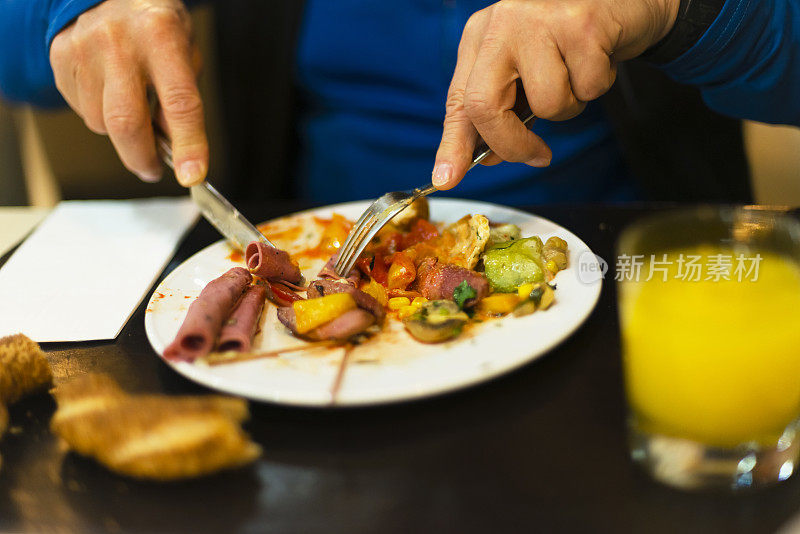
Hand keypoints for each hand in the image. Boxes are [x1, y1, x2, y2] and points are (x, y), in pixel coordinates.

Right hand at [50, 0, 206, 185]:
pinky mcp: (61, 59)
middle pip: (126, 123)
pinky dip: (100, 114)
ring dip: (121, 132)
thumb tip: (177, 150)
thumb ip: (182, 100)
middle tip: (153, 169)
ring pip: (101, 123)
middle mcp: (118, 42)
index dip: (188, 145)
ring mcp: (84, 50)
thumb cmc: (155, 26)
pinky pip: (81, 110)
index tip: (192, 175)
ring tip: (132, 106)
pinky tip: (109, 90)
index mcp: (161, 36)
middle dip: (142, 158)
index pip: (179, 103)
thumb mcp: (185, 53)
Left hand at [432, 0, 678, 189]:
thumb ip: (503, 112)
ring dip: (569, 106)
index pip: (459, 100)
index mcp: (480, 37)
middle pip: (485, 105)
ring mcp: (539, 20)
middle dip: (512, 144)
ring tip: (576, 76)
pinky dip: (597, 86)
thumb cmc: (567, 43)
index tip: (447, 178)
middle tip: (537, 155)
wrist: (620, 2)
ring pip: (546, 103)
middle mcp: (502, 23)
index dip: (453, 145)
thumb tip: (487, 158)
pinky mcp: (581, 24)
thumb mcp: (525, 74)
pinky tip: (598, 59)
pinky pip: (586, 88)